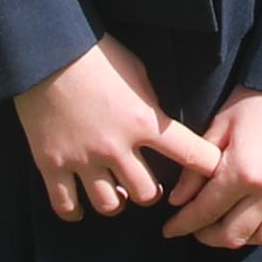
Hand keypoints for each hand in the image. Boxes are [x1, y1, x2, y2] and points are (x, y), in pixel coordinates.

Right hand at [11, 35, 214, 223]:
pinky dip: (75, 210)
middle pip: (146, 194)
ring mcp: (83, 158)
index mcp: (144, 121)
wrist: (46, 51)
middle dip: (150, 192)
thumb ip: (150, 104)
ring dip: (116, 200)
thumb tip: (160, 125)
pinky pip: (66, 205)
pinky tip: (80, 204)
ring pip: (109, 205)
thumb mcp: (136, 72)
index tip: (214, 172)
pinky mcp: (52, 164)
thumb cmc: (96, 55)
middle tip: (144, 183)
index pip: (191, 154)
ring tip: (113, 190)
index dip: (208, 166)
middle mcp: (116, 146)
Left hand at [161, 91, 261, 249]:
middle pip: (233, 235)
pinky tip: (260, 222)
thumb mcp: (219, 127)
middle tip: (196, 228)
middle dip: (207, 237)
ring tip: (227, 225)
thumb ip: (196, 169)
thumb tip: (178, 200)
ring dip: (240, 237)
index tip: (169, 230)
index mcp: (242, 172)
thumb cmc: (256, 100)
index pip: (204, 212)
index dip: (182, 225)